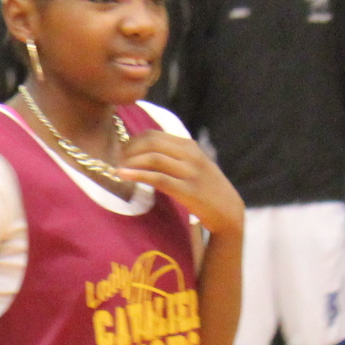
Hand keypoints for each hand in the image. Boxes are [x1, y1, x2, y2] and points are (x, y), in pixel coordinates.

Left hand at [114, 131, 242, 238]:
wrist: (228, 210)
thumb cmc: (205, 188)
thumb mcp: (192, 164)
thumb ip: (172, 156)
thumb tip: (141, 152)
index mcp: (189, 146)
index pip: (153, 134)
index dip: (132, 141)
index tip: (121, 152)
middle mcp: (190, 155)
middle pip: (151, 142)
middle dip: (128, 150)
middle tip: (116, 161)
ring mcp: (190, 172)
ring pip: (153, 158)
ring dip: (130, 162)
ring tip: (117, 169)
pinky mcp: (188, 190)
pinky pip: (158, 178)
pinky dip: (137, 175)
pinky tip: (123, 176)